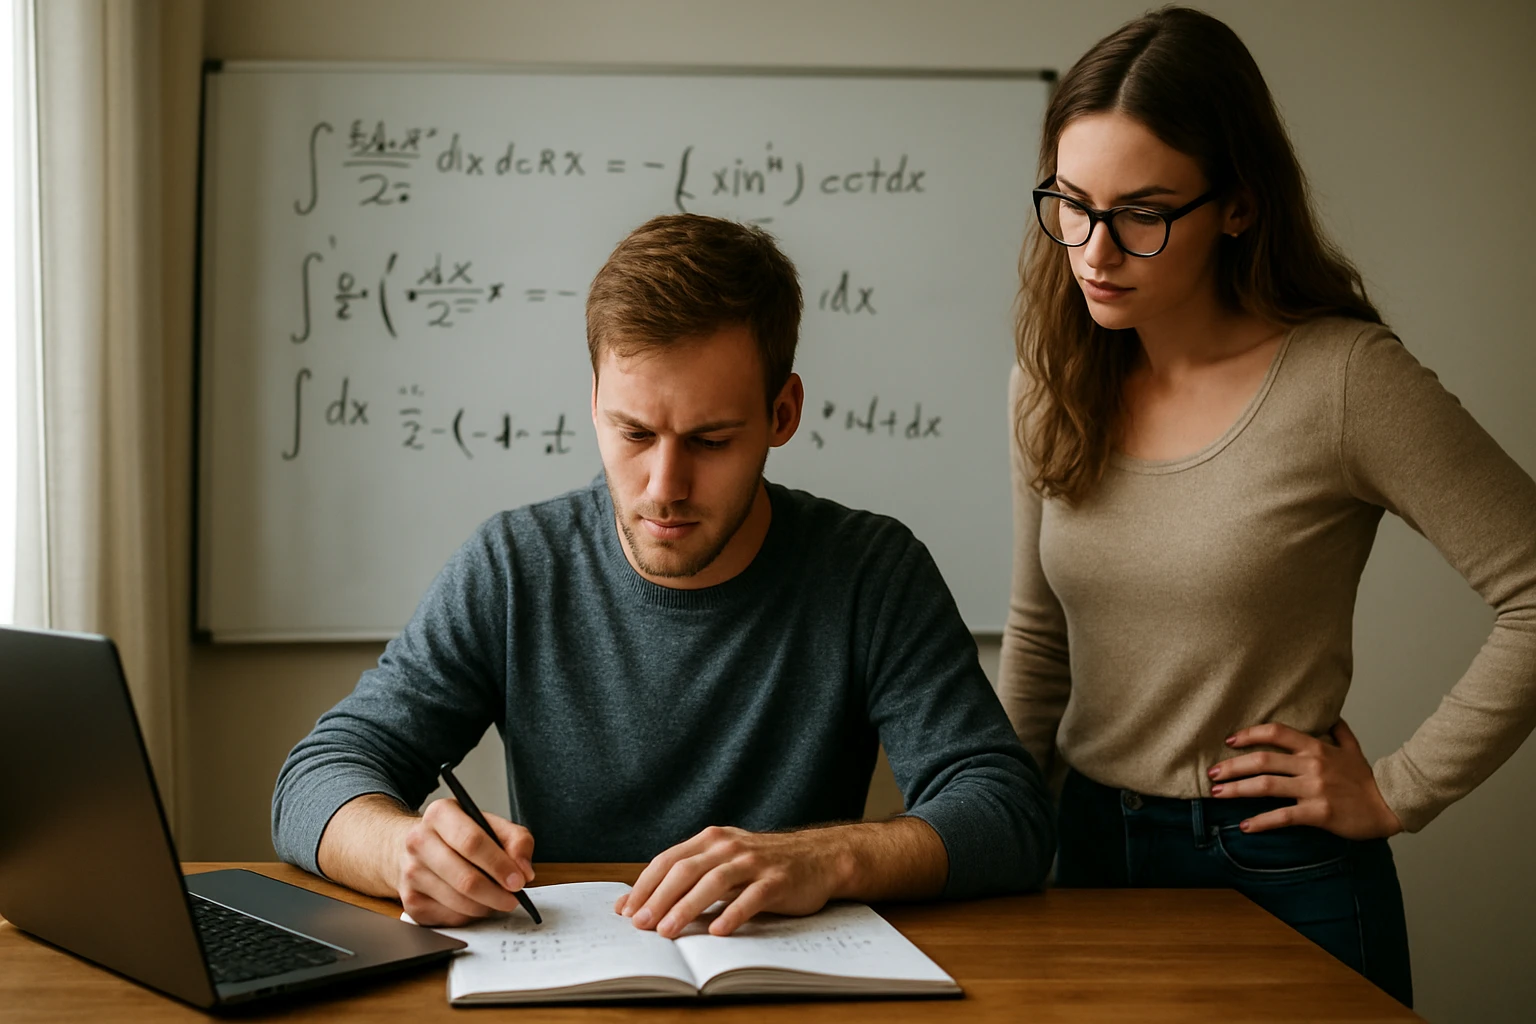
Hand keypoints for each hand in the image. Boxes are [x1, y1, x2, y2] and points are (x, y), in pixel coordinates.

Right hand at [393, 797, 536, 925]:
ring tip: (497, 899)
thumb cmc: (460, 836)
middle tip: (514, 898)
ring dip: (486, 906)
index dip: (499, 865)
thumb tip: (524, 871)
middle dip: (496, 893)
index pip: (472, 842)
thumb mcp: (490, 824)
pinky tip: (475, 904)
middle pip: (465, 878)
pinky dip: (470, 915)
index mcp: (440, 814)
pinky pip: (450, 917)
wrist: (419, 847)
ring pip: (459, 902)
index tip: (519, 880)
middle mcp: (418, 841)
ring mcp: (410, 873)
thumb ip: (516, 840)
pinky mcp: (410, 901)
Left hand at [613, 825, 851, 938]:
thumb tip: (643, 903)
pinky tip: (717, 931)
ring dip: (687, 907)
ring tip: (668, 931)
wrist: (819, 857)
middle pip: (686, 870)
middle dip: (658, 898)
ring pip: (714, 882)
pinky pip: (751, 898)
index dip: (644, 885)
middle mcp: (730, 846)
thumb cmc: (764, 864)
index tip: (625, 911)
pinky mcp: (778, 880)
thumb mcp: (725, 861)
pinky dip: (732, 914)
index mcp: (711, 839)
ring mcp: (754, 862)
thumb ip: (691, 876)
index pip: (668, 860)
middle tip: (640, 925)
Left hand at [1208, 719, 1403, 839]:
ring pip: (1266, 786)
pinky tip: (1245, 826)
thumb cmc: (1367, 779)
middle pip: (1262, 760)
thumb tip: (1331, 715)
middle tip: (1211, 773)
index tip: (1230, 741)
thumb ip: (1338, 731)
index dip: (1249, 735)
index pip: (1275, 733)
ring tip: (1217, 793)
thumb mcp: (1353, 748)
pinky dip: (1261, 822)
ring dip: (1237, 790)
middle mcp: (1311, 765)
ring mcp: (1314, 789)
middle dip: (1232, 766)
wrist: (1390, 804)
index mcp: (1316, 747)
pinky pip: (1283, 816)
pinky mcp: (1318, 813)